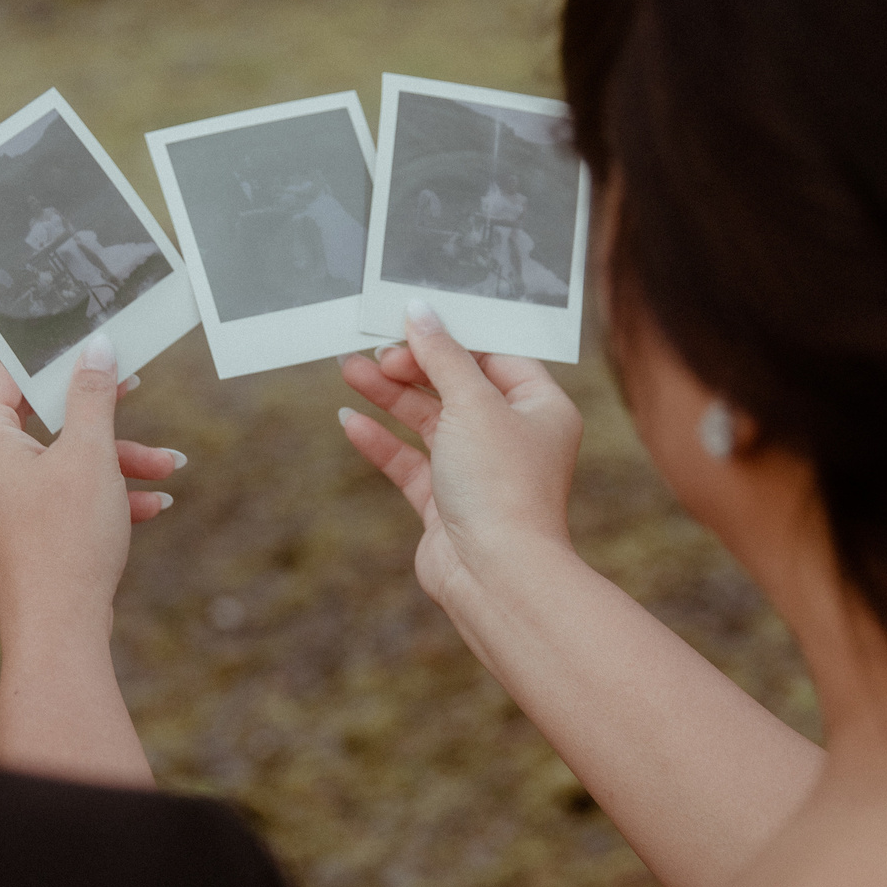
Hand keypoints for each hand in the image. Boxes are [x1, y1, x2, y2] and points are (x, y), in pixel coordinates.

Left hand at [0, 337, 180, 643]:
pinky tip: (152, 502)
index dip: (36, 340)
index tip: (71, 321)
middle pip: (34, 412)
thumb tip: (96, 347)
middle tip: (132, 382)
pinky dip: (100, 491)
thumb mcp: (89, 456)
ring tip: (170, 464)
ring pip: (56, 457)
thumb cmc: (67, 542)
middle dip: (97, 407)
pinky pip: (56, 494)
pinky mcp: (14, 531)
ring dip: (114, 457)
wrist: (58, 634)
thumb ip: (93, 394)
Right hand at [337, 299, 584, 611]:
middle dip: (413, 365)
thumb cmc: (501, 485)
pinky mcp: (446, 504)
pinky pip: (409, 462)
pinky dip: (381, 441)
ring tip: (347, 368)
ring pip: (428, 421)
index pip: (495, 356)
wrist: (495, 575)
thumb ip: (442, 355)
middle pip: (456, 386)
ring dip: (389, 395)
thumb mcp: (472, 403)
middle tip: (375, 350)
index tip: (411, 321)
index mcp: (540, 408)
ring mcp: (478, 472)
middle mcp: (512, 438)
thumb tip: (420, 311)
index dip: (453, 337)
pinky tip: (350, 420)